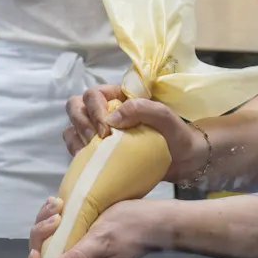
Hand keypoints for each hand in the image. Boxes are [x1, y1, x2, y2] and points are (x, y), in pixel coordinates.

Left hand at [22, 196, 163, 257]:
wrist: (153, 218)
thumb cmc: (131, 229)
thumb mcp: (104, 241)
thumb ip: (81, 257)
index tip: (37, 251)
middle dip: (41, 239)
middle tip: (54, 217)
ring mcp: (79, 252)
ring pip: (48, 244)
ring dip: (46, 224)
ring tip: (56, 205)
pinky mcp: (80, 237)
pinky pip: (58, 232)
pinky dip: (53, 217)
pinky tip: (57, 203)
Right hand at [64, 87, 207, 182]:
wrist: (184, 161)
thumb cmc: (176, 134)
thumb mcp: (165, 116)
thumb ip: (142, 108)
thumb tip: (112, 118)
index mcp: (119, 98)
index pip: (93, 94)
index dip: (94, 109)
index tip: (107, 129)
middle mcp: (105, 113)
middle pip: (76, 107)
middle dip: (82, 123)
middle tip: (99, 140)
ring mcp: (100, 133)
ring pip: (72, 128)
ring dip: (78, 139)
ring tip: (95, 152)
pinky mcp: (99, 153)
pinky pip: (77, 149)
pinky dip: (78, 154)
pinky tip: (92, 162)